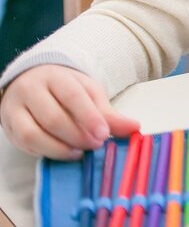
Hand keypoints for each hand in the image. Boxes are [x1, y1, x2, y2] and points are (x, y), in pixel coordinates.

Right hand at [0, 65, 139, 159]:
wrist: (33, 81)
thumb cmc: (65, 89)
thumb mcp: (89, 93)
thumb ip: (109, 114)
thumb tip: (135, 128)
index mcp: (55, 77)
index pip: (72, 96)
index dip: (89, 117)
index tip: (104, 134)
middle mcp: (30, 90)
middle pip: (52, 117)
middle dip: (77, 135)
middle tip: (95, 145)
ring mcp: (14, 109)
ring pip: (33, 133)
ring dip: (58, 148)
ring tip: (79, 152)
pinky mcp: (8, 127)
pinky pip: (24, 144)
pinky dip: (44, 151)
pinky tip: (61, 152)